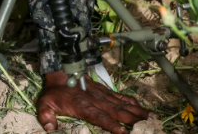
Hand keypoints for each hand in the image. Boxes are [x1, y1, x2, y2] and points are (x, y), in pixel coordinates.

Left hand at [36, 71, 150, 133]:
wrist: (60, 70)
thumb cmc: (54, 91)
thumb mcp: (45, 103)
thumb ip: (47, 116)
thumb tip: (50, 128)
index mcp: (83, 106)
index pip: (100, 117)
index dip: (112, 125)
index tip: (124, 132)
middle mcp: (96, 100)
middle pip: (117, 112)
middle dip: (133, 120)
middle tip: (149, 126)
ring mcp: (103, 95)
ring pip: (123, 104)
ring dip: (137, 112)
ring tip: (152, 118)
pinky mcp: (105, 91)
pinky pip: (121, 97)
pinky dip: (132, 102)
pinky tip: (142, 108)